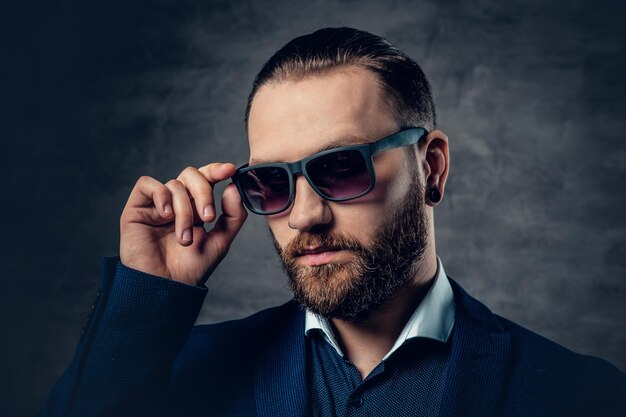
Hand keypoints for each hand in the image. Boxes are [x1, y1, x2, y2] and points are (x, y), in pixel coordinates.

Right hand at [119, 163, 246, 285]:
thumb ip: (233, 215)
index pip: (206, 178)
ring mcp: (156, 205)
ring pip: (174, 185)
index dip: (216, 170)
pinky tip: (166, 215)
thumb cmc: (191, 268)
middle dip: (203, 193)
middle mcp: (176, 202)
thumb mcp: (221, 241)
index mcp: (195, 206)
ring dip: (184, 210)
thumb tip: (234, 186)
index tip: (229, 170)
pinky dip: (161, 195)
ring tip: (184, 237)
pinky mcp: (137, 208)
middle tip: (208, 217)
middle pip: (191, 175)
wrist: (166, 287)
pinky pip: (147, 184)